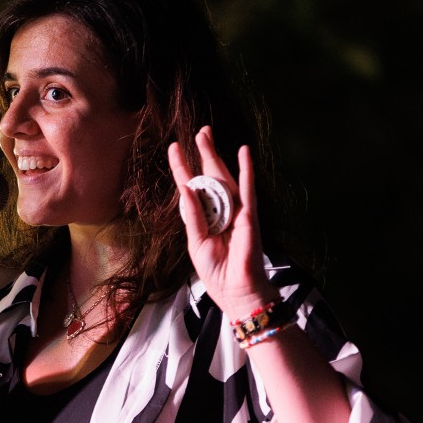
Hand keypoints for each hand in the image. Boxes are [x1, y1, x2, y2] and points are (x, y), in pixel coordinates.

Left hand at [166, 127, 273, 318]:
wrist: (237, 291)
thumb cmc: (216, 271)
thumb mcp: (197, 243)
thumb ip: (193, 216)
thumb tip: (186, 188)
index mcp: (203, 218)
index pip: (191, 187)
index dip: (182, 168)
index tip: (174, 148)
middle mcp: (219, 210)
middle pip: (209, 175)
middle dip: (203, 153)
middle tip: (199, 131)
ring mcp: (235, 211)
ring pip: (224, 177)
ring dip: (216, 155)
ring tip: (207, 134)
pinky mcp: (249, 216)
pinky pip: (247, 189)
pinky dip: (246, 170)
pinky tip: (244, 151)